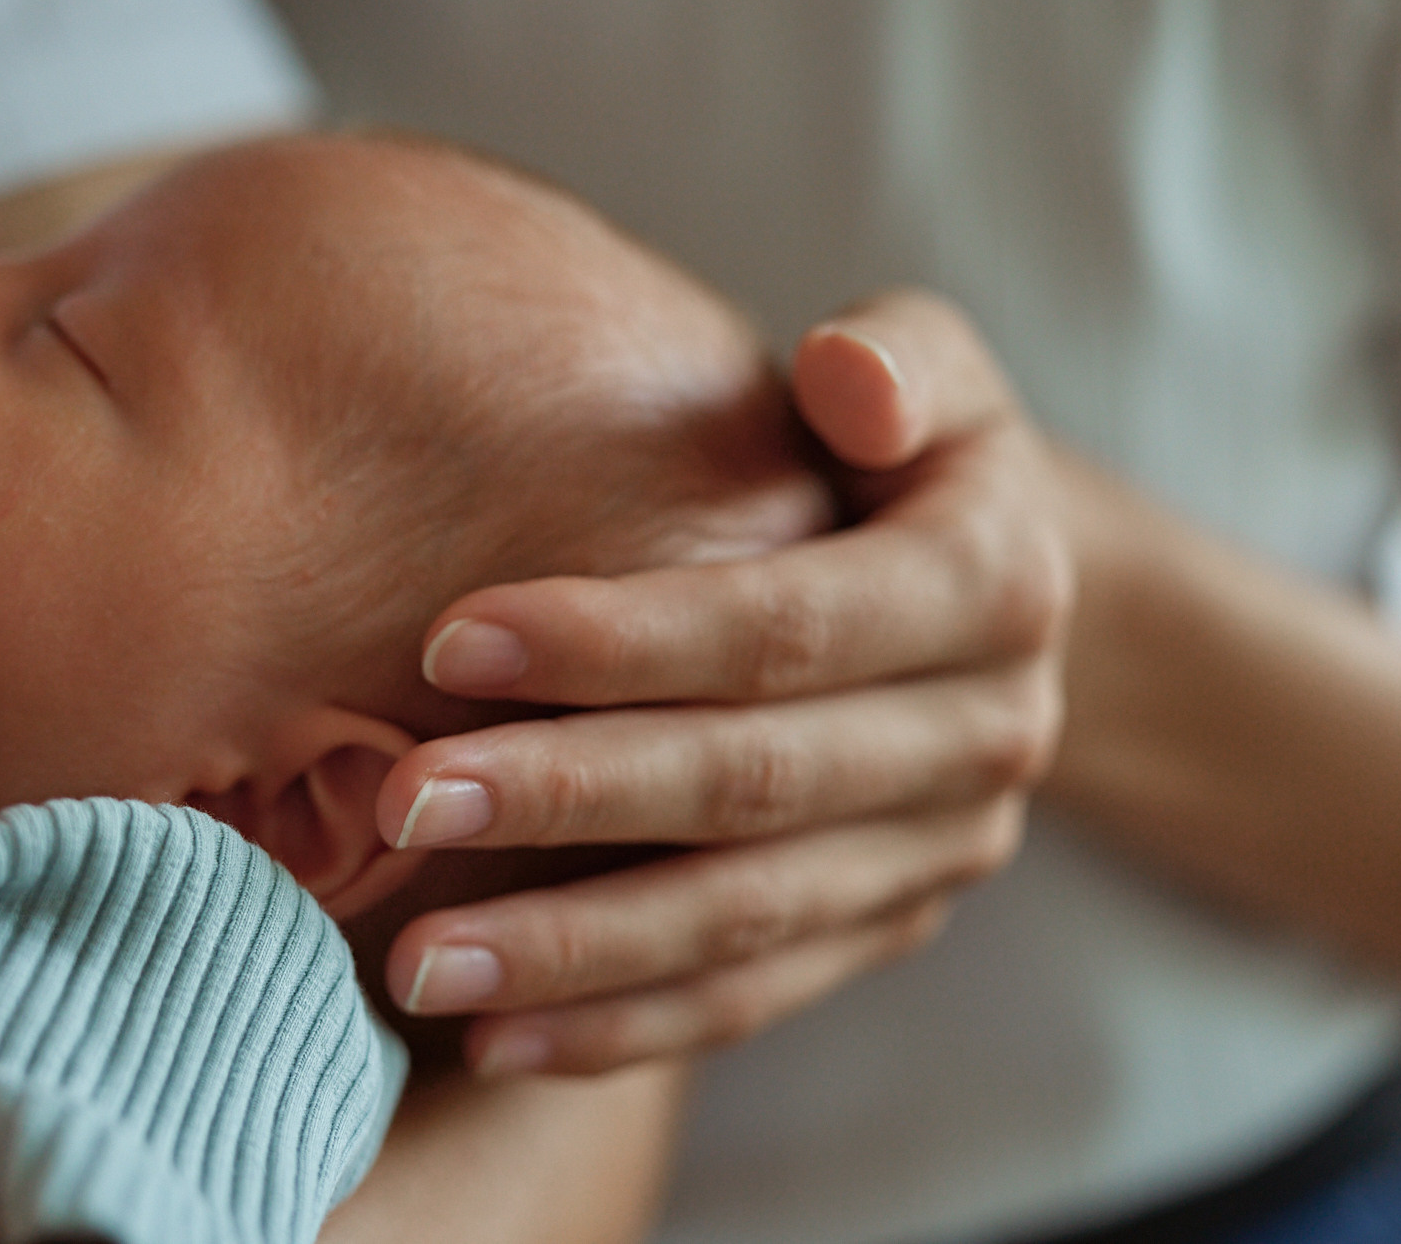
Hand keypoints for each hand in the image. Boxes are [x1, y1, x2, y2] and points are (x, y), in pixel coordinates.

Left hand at [373, 290, 1070, 1074]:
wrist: (998, 593)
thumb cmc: (910, 452)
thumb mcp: (936, 370)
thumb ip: (896, 360)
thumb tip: (843, 375)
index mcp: (993, 585)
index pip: (789, 627)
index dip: (624, 640)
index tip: (447, 642)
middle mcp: (988, 735)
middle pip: (756, 783)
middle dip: (572, 798)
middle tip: (402, 804)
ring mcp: (940, 850)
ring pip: (746, 918)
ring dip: (578, 951)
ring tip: (419, 966)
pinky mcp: (891, 923)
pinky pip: (755, 996)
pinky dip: (625, 1027)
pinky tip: (495, 1039)